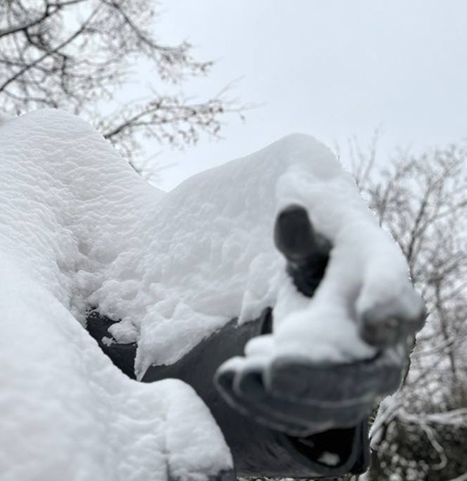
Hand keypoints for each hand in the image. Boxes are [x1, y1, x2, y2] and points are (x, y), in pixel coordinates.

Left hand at [214, 205, 423, 436]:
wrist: (321, 271)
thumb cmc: (319, 245)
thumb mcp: (309, 232)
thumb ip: (298, 231)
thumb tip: (289, 211)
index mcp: (388, 284)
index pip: (399, 300)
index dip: (389, 309)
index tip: (370, 321)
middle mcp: (388, 338)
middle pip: (368, 374)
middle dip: (319, 379)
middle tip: (273, 370)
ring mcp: (361, 375)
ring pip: (335, 407)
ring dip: (283, 401)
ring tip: (236, 376)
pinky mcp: (329, 396)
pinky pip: (305, 415)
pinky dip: (264, 405)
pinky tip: (228, 379)